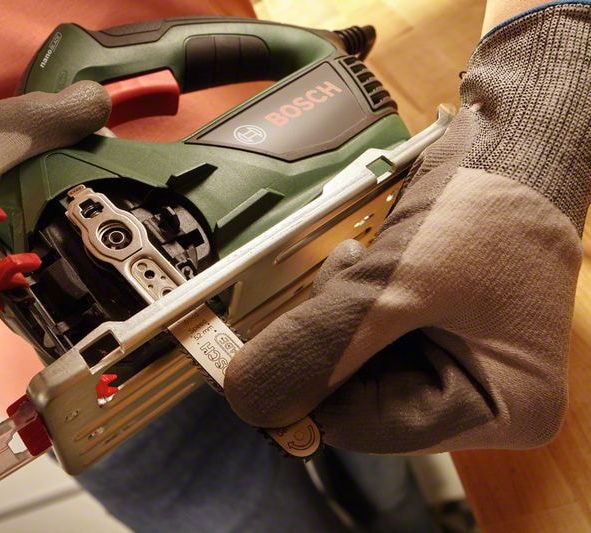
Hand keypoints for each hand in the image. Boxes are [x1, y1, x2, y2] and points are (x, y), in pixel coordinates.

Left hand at [224, 3, 590, 452]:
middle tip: (339, 284)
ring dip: (337, 318)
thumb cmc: (485, 208)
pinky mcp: (434, 335)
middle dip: (330, 344)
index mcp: (500, 409)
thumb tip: (248, 398)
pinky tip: (366, 265)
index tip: (257, 366)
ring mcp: (457, 366)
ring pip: (356, 368)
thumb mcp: (400, 282)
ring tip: (360, 264)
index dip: (309, 394)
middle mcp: (482, 400)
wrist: (513, 145)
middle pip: (362, 400)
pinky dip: (350, 305)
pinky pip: (367, 340)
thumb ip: (322, 343)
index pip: (372, 428)